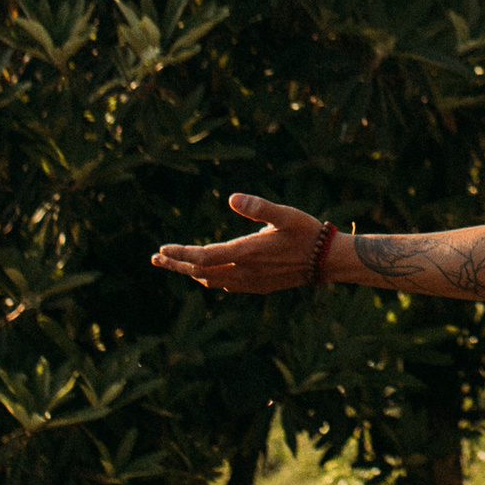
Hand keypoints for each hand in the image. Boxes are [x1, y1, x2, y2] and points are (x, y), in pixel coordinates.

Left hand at [152, 195, 335, 292]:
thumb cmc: (308, 233)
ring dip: (191, 272)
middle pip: (201, 272)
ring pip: (212, 281)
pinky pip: (226, 286)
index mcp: (247, 252)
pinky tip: (207, 274)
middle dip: (177, 265)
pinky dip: (210, 278)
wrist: (328, 261)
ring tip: (175, 264)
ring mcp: (251, 282)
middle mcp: (245, 272)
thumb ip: (259, 207)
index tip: (162, 250)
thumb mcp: (285, 214)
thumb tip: (232, 198)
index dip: (181, 255)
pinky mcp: (258, 286)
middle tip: (156, 259)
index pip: (203, 257)